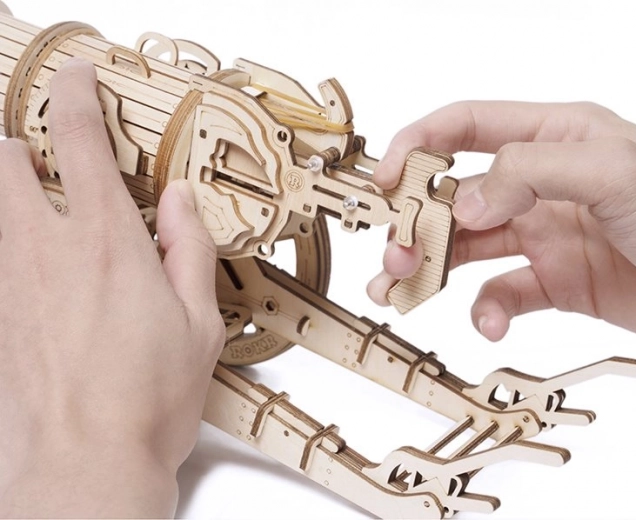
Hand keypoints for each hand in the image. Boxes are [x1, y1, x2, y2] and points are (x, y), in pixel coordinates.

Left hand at [0, 59, 223, 516]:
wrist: (85, 465)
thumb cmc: (146, 401)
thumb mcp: (199, 322)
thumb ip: (189, 249)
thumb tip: (180, 203)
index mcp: (107, 244)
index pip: (77, 140)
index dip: (76, 94)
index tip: (80, 78)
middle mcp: (45, 252)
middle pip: (2, 161)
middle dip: (17, 141)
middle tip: (45, 152)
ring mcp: (8, 283)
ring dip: (7, 190)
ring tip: (41, 207)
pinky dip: (8, 245)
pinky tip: (37, 270)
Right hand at [368, 101, 635, 346]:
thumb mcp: (614, 170)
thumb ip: (528, 172)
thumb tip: (463, 205)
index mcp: (554, 136)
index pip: (466, 126)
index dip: (418, 147)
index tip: (386, 181)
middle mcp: (541, 183)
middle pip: (455, 194)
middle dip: (416, 222)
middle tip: (396, 256)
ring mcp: (545, 234)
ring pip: (467, 247)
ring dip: (431, 268)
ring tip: (401, 290)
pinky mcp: (554, 281)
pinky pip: (502, 294)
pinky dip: (486, 310)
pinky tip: (490, 323)